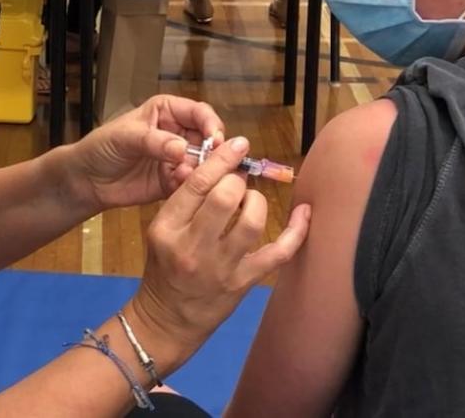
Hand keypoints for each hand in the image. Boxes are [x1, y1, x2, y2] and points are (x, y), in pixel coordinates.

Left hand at [68, 95, 224, 212]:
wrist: (87, 179)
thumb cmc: (102, 147)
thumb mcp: (125, 137)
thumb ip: (154, 141)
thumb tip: (183, 148)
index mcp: (168, 111)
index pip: (200, 113)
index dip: (211, 124)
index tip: (215, 139)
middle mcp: (179, 133)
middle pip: (209, 139)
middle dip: (212, 152)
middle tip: (209, 163)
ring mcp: (178, 159)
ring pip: (204, 163)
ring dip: (201, 170)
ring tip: (184, 175)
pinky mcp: (174, 181)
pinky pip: (191, 183)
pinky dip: (190, 186)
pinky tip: (177, 185)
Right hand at [124, 137, 310, 372]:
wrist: (167, 320)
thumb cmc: (163, 270)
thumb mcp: (161, 231)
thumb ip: (184, 199)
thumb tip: (215, 163)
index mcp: (167, 228)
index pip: (197, 184)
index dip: (222, 159)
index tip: (238, 145)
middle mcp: (193, 247)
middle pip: (226, 197)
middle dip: (237, 182)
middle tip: (237, 183)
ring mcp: (221, 267)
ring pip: (252, 221)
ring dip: (257, 202)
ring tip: (251, 202)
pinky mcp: (243, 282)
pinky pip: (278, 253)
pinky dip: (296, 232)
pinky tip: (304, 214)